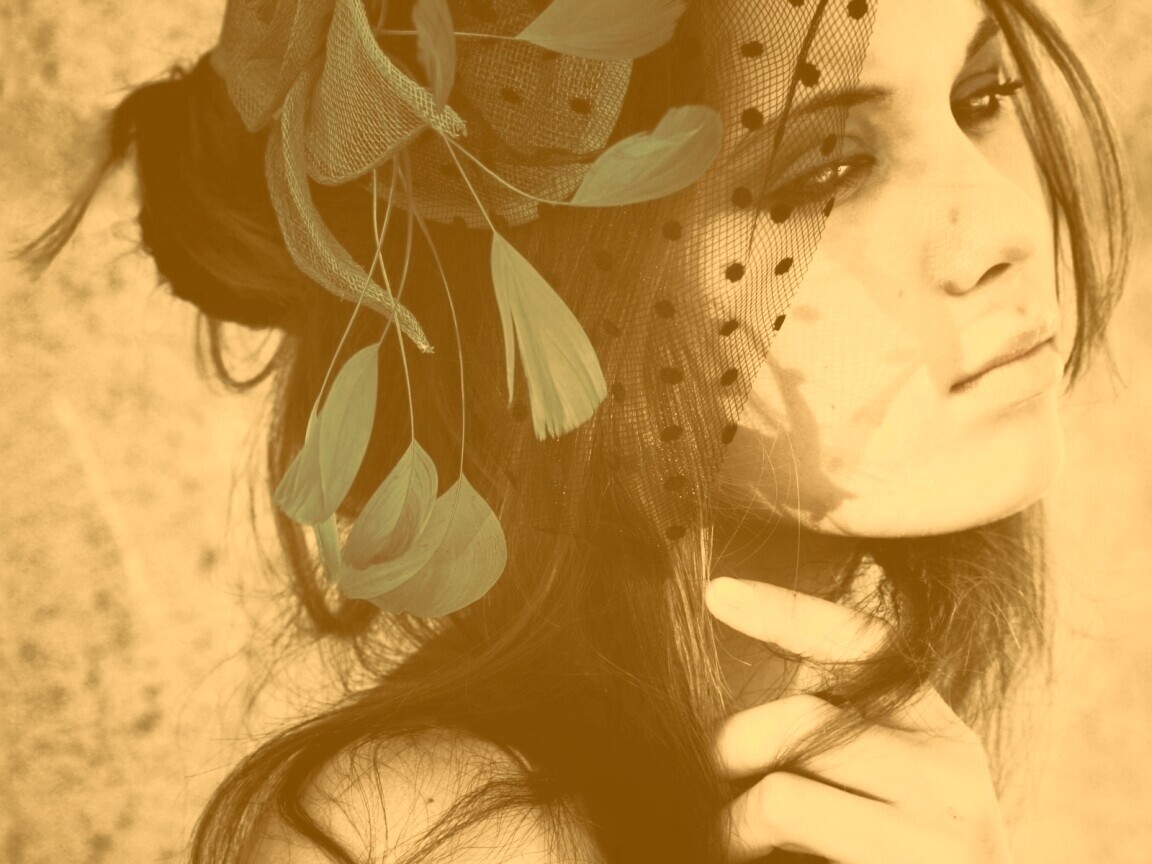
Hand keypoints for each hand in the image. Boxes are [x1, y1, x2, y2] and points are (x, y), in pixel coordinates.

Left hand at [705, 576, 1016, 863]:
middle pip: (800, 715)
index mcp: (935, 725)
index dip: (786, 610)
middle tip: (724, 784)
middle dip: (737, 746)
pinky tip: (760, 858)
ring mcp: (939, 825)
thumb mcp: (876, 782)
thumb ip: (833, 730)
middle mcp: (949, 762)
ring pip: (781, 784)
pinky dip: (741, 838)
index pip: (861, 639)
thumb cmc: (891, 858)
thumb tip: (744, 682)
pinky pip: (784, 819)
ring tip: (740, 839)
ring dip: (736, 818)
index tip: (716, 591)